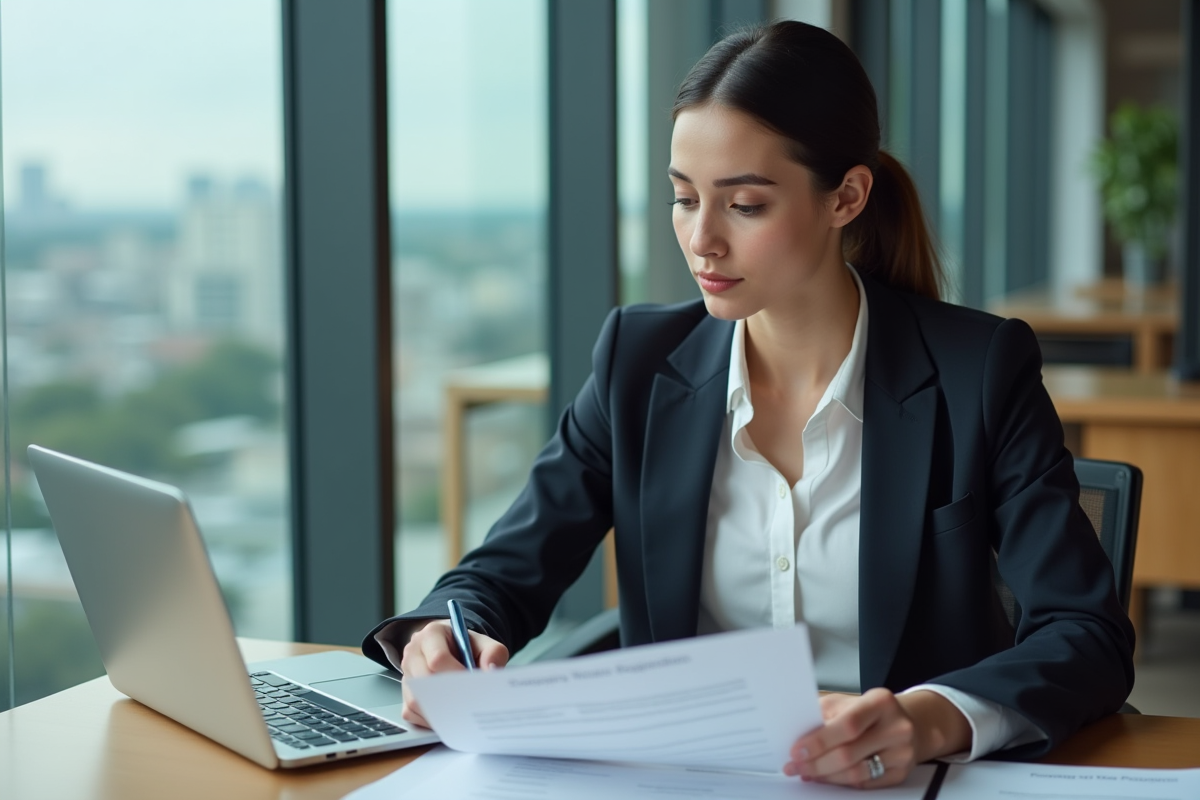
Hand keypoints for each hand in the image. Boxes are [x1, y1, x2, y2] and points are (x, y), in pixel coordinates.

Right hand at [399, 619, 508, 727]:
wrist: (452, 648)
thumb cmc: (465, 647)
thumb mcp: (484, 643)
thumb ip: (493, 652)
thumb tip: (491, 671)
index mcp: (431, 635)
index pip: (438, 659)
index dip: (456, 676)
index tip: (472, 686)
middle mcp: (413, 653)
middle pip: (424, 682)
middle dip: (448, 696)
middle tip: (469, 704)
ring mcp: (406, 674)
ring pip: (415, 701)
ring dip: (438, 711)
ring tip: (461, 712)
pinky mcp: (404, 694)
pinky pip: (411, 713)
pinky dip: (430, 720)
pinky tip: (448, 717)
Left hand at [783, 688, 970, 788]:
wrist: (906, 722)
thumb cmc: (870, 711)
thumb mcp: (847, 701)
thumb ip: (824, 714)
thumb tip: (796, 734)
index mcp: (880, 702)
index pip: (848, 725)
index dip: (819, 741)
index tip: (797, 751)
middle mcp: (896, 728)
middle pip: (849, 754)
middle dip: (816, 763)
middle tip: (794, 766)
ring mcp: (902, 753)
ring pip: (856, 773)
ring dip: (826, 776)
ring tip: (807, 773)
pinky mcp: (901, 774)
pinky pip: (865, 783)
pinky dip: (841, 782)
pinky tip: (826, 777)